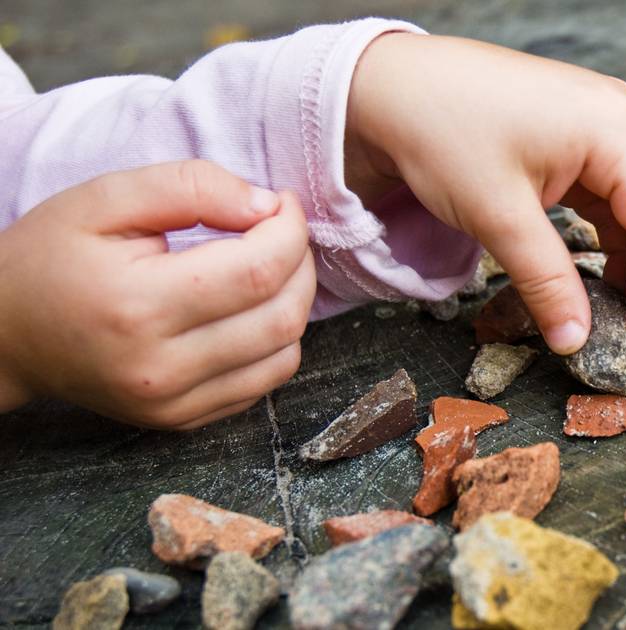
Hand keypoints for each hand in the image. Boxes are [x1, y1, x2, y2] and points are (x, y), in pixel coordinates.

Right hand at [0, 161, 316, 428]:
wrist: (5, 334)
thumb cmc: (51, 257)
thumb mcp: (104, 198)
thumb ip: (189, 187)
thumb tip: (265, 206)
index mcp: (139, 306)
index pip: (260, 270)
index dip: (290, 229)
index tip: (280, 202)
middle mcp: (161, 368)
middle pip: (283, 315)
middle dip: (301, 262)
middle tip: (281, 230)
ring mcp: (173, 405)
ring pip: (286, 355)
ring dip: (295, 302)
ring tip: (267, 266)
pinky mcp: (181, 421)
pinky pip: (265, 383)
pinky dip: (275, 341)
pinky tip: (249, 308)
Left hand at [345, 34, 625, 353]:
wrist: (389, 85)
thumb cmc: (439, 132)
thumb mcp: (496, 217)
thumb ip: (547, 283)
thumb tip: (576, 341)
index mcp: (613, 127)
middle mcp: (624, 116)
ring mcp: (607, 120)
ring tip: (614, 297)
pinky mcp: (586, 133)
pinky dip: (622, 229)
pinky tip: (595, 264)